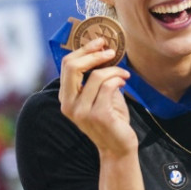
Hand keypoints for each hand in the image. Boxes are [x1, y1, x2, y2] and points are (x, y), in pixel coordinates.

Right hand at [58, 37, 135, 158]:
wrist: (118, 147)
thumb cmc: (111, 118)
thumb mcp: (99, 95)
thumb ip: (95, 78)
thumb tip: (102, 50)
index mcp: (66, 98)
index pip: (66, 65)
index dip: (83, 50)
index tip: (100, 42)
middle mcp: (69, 105)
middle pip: (73, 67)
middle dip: (94, 54)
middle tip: (111, 51)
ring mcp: (82, 112)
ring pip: (97, 76)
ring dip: (115, 70)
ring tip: (124, 75)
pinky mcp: (98, 115)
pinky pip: (108, 87)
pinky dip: (118, 80)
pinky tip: (124, 83)